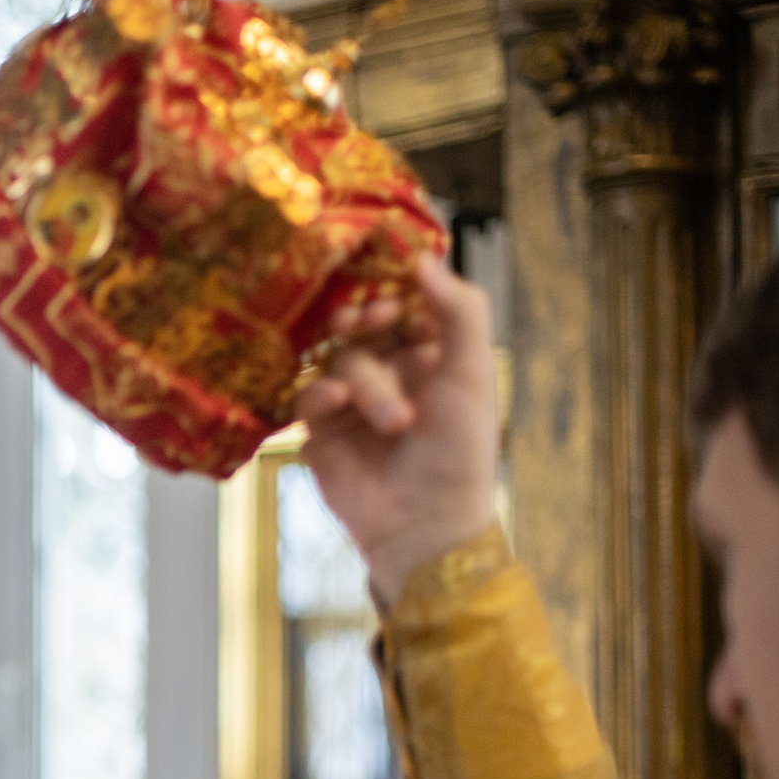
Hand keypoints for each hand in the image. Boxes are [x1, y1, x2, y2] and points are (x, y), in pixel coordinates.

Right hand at [293, 254, 502, 601]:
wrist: (424, 522)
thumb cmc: (459, 450)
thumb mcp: (472, 372)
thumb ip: (459, 309)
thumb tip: (423, 256)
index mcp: (430, 352)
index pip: (401, 301)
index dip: (391, 290)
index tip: (390, 294)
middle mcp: (390, 369)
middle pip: (363, 323)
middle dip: (365, 322)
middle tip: (368, 322)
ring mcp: (351, 399)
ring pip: (338, 359)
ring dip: (363, 381)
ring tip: (391, 420)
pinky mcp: (320, 428)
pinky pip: (306, 393)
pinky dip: (320, 394)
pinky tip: (335, 405)